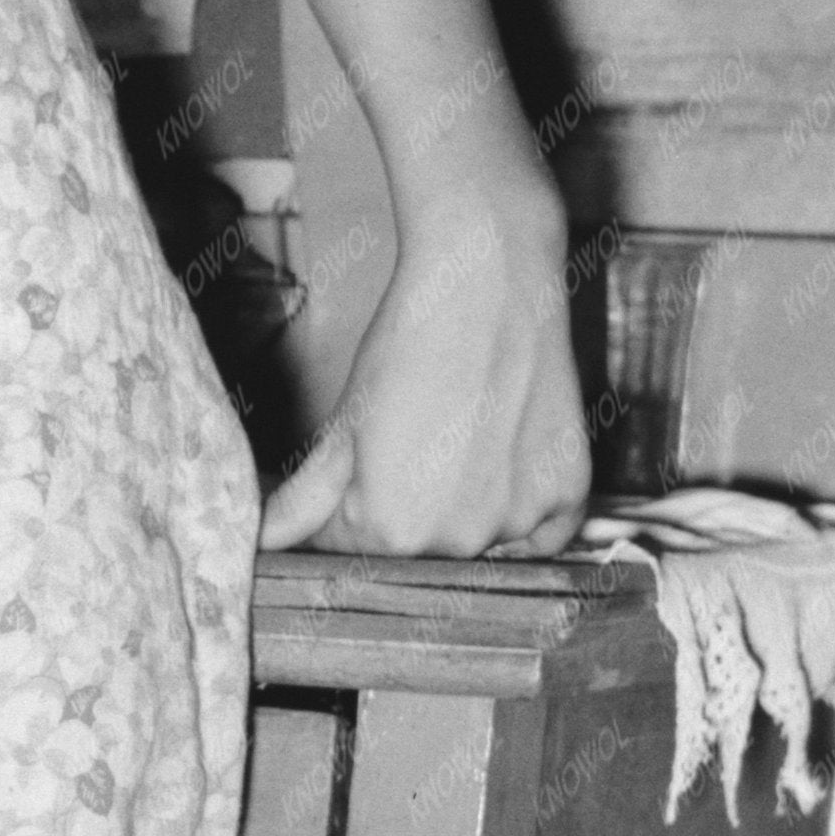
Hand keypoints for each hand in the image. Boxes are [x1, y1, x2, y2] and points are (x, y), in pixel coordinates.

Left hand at [259, 183, 589, 558]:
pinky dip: (523, 513)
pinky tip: (504, 464)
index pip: (351, 546)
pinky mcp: (570, 495)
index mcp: (389, 532)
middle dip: (402, 510)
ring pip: (476, 538)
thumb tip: (264, 541)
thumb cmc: (406, 348)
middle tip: (413, 441)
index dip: (345, 506)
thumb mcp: (344, 425)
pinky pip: (542, 534)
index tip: (359, 462)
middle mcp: (457, 543)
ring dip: (463, 509)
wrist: (486, 286)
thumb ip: (306, 497)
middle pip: (415, 549)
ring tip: (460, 438)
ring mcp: (519, 522)